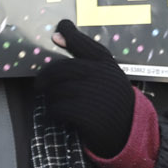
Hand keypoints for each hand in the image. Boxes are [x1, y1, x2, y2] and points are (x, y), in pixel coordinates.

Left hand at [31, 20, 136, 158]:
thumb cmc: (110, 99)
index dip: (69, 36)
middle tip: (40, 85)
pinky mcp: (89, 115)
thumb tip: (56, 35)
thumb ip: (82, 54)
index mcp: (106, 65)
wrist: (128, 131)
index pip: (85, 45)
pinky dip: (55, 112)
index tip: (55, 35)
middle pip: (62, 69)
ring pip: (57, 90)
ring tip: (56, 103)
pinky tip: (60, 115)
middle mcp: (102, 77)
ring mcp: (96, 95)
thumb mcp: (104, 75)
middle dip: (46, 77)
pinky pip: (59, 108)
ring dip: (51, 98)